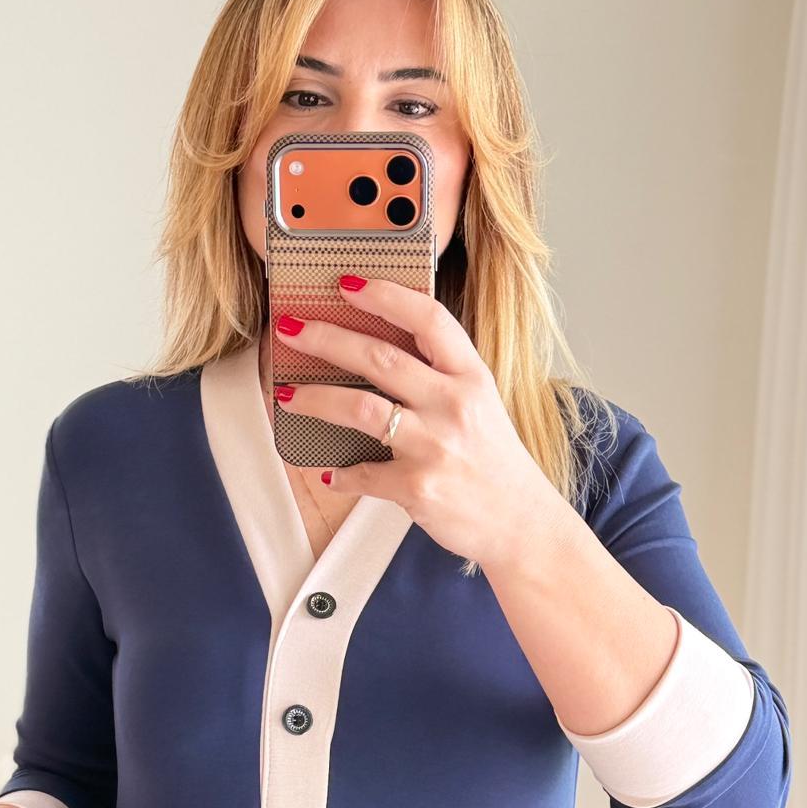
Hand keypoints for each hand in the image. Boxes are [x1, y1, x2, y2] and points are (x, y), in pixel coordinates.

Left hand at [272, 275, 561, 566]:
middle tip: (292, 330)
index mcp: (471, 377)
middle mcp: (455, 405)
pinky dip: (340, 474)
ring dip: (315, 399)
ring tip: (286, 397)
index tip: (348, 285)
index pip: (428, 319)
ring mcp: (435, 446)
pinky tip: (330, 473)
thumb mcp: (480, 405)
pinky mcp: (418, 487)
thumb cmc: (494, 462)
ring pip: (360, 409)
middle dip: (326, 338)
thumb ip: (440, 377)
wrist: (520, 522)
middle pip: (379, 357)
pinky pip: (363, 473)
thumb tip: (377, 355)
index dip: (385, 296)